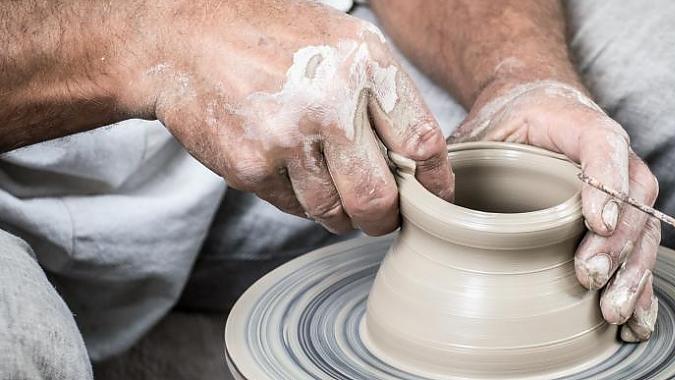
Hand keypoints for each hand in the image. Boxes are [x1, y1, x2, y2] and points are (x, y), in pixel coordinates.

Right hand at [118, 0, 453, 234]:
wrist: (186, 39)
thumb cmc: (272, 38)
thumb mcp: (343, 42)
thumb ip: (384, 95)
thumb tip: (420, 158)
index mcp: (364, 64)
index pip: (422, 143)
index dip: (434, 182)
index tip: (433, 199)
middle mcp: (331, 101)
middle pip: (380, 197)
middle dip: (386, 219)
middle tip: (382, 217)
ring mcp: (288, 137)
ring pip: (335, 212)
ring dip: (340, 214)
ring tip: (330, 189)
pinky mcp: (252, 166)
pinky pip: (294, 207)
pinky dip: (299, 200)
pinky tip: (288, 168)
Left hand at [449, 79, 660, 341]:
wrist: (533, 107)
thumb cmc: (506, 121)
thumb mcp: (479, 129)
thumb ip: (456, 157)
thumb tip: (421, 201)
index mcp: (577, 124)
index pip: (603, 145)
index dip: (605, 182)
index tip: (594, 222)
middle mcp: (613, 155)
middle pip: (633, 197)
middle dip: (616, 244)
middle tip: (589, 278)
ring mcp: (623, 188)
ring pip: (644, 229)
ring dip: (633, 274)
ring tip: (613, 312)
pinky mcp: (621, 219)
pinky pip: (640, 252)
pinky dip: (641, 288)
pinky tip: (635, 323)